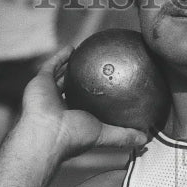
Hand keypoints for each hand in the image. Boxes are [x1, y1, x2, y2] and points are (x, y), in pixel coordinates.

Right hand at [19, 46, 146, 157]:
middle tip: (99, 67)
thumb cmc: (75, 136)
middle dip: (84, 79)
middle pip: (74, 88)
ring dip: (73, 65)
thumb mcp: (106, 135)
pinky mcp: (40, 82)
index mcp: (73, 118)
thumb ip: (124, 135)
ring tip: (86, 53)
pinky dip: (61, 56)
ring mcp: (49, 93)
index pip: (87, 105)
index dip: (97, 96)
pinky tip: (74, 47)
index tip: (110, 86)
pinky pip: (52, 65)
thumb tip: (147, 139)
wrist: (47, 133)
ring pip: (61, 75)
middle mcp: (60, 106)